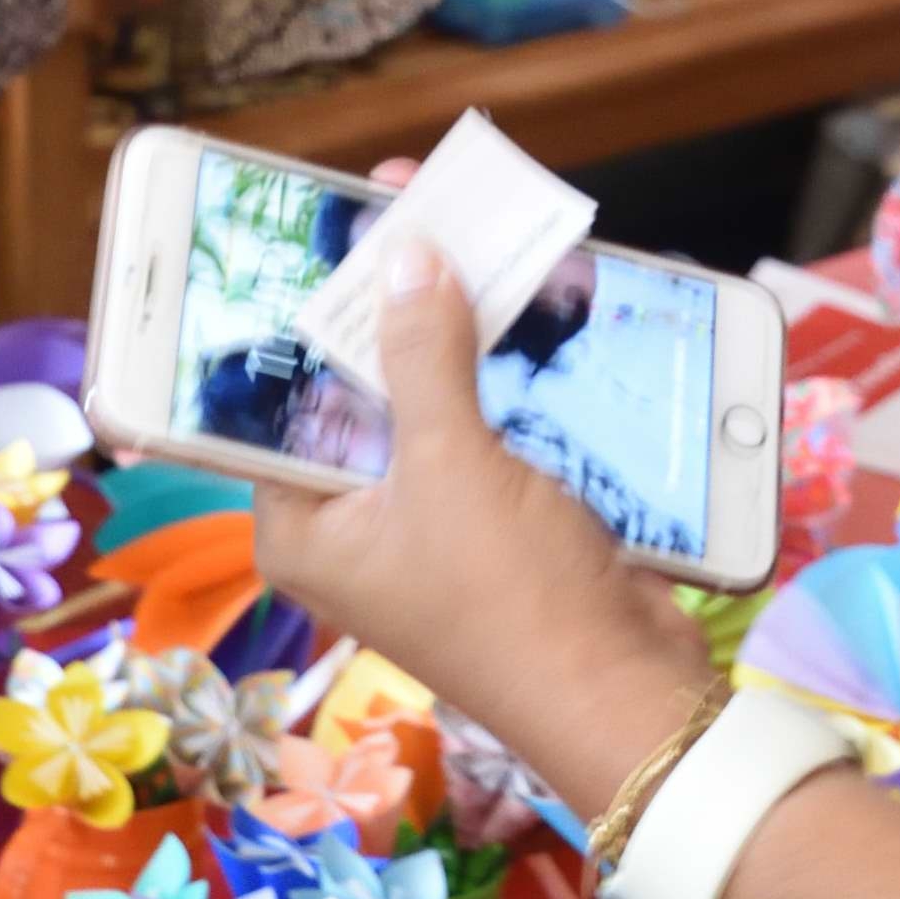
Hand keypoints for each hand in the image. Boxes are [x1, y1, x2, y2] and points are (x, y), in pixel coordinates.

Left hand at [247, 248, 719, 813]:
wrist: (626, 690)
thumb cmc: (512, 595)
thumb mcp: (452, 465)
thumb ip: (421, 354)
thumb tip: (402, 255)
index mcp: (304, 530)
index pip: (274, 403)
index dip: (301, 316)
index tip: (320, 232)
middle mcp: (353, 529)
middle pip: (357, 394)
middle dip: (388, 310)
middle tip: (404, 208)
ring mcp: (427, 526)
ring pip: (428, 405)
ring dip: (455, 335)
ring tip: (469, 235)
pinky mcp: (494, 522)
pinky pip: (485, 429)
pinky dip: (503, 376)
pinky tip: (523, 305)